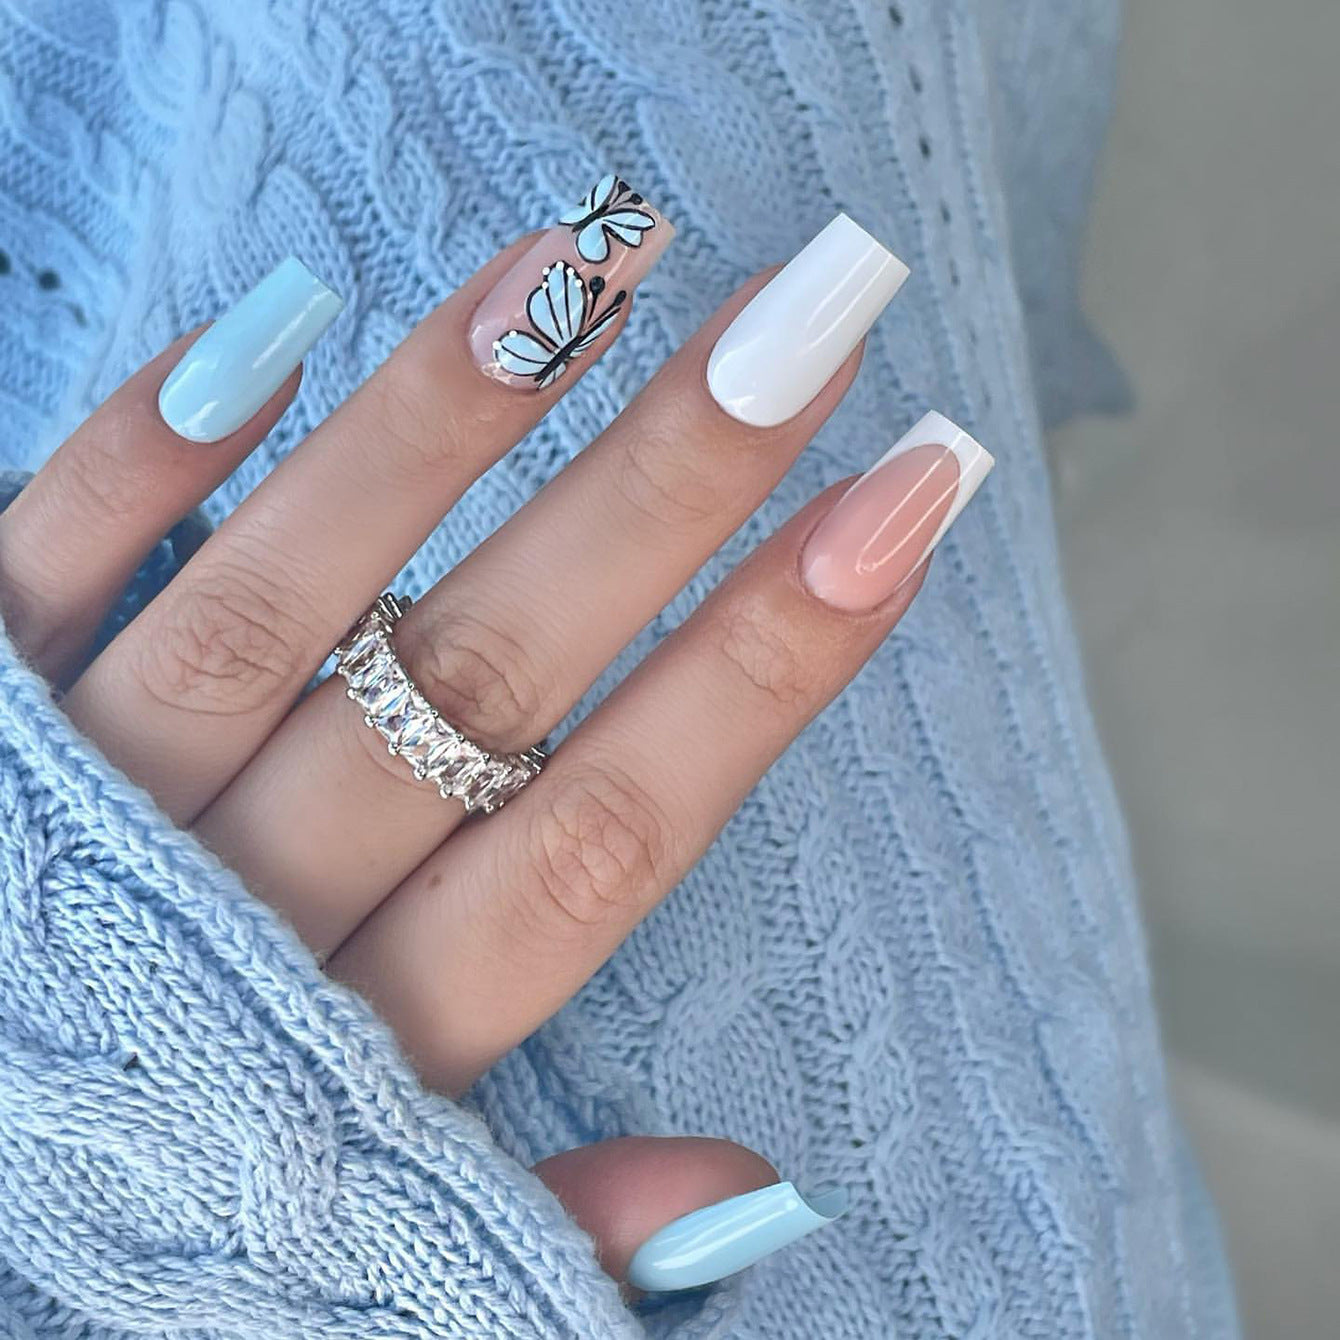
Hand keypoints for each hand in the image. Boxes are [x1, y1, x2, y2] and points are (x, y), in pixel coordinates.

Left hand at [0, 194, 988, 1291]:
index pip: (608, 837)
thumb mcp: (373, 1253)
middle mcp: (236, 913)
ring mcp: (77, 813)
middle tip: (815, 323)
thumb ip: (547, 1216)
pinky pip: (36, 577)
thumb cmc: (182, 1192)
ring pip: (277, 607)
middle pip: (481, 684)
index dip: (763, 672)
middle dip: (663, 499)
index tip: (902, 507)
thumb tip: (758, 1192)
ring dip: (436, 430)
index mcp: (369, 1048)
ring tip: (587, 266)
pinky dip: (135, 465)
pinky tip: (264, 328)